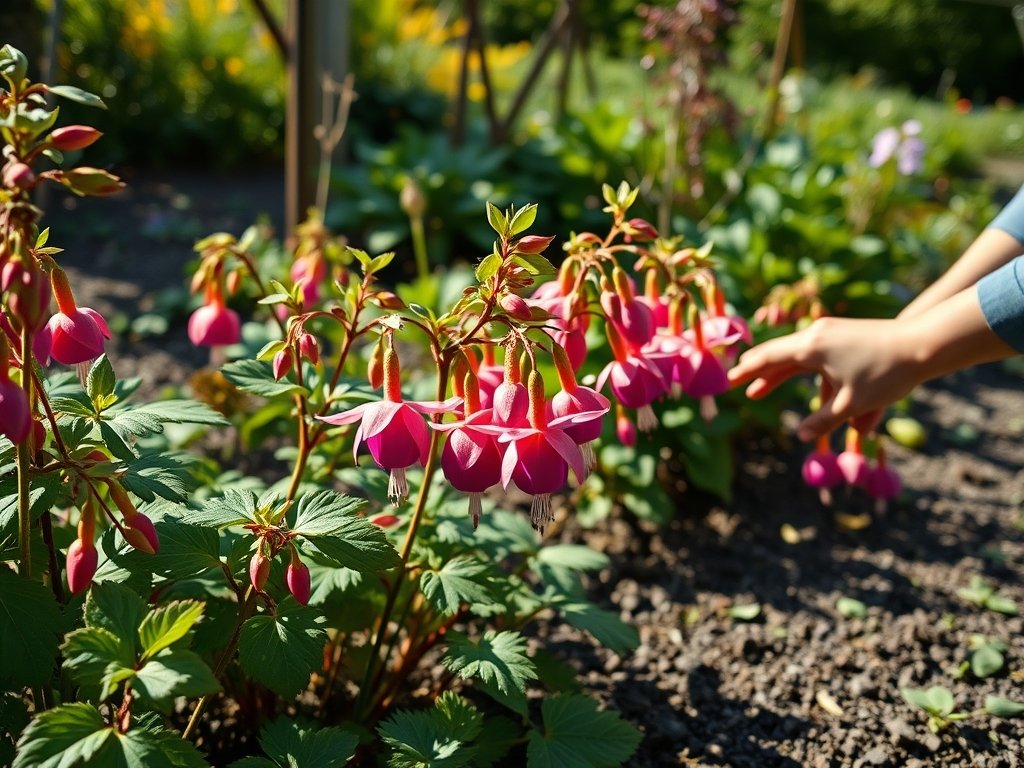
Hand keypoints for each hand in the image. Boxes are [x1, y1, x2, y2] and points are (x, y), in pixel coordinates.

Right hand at [728, 316, 921, 440]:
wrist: (924, 343)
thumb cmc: (886, 374)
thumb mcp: (852, 403)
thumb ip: (823, 420)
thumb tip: (801, 435)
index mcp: (811, 348)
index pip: (768, 358)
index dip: (746, 371)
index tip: (728, 379)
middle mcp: (816, 334)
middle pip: (778, 355)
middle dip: (758, 372)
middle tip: (737, 383)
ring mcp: (831, 331)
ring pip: (797, 355)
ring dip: (780, 374)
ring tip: (762, 389)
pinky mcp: (845, 333)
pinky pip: (816, 354)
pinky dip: (805, 370)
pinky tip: (805, 384)